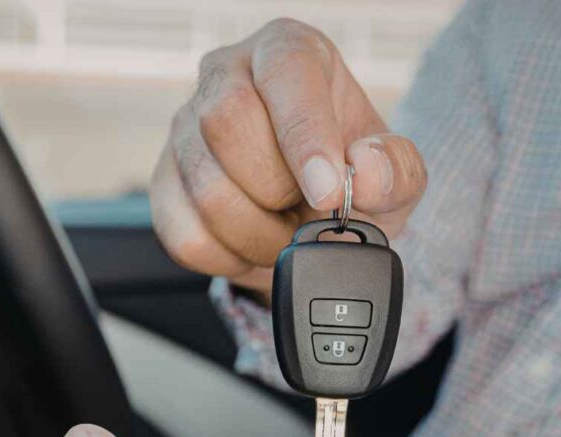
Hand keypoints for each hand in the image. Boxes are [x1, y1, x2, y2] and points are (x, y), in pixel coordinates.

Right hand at [150, 18, 426, 302]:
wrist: (305, 214)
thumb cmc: (345, 179)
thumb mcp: (393, 176)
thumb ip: (395, 171)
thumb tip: (365, 170)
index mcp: (287, 54)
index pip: (284, 74)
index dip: (305, 137)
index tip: (328, 193)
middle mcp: (226, 79)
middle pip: (227, 121)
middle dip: (276, 189)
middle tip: (306, 211)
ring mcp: (185, 133)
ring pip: (206, 188)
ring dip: (259, 234)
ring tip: (287, 235)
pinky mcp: (165, 188)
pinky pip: (188, 236)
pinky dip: (231, 258)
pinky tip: (254, 246)